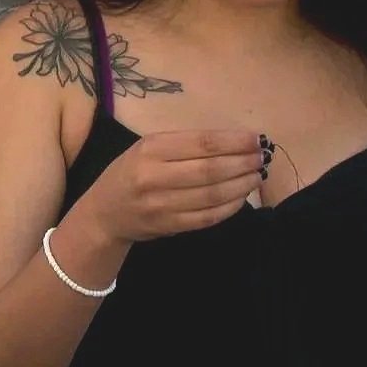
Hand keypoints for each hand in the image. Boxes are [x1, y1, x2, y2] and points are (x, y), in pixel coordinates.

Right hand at [64, 129, 262, 245]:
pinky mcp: (169, 226)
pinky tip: (242, 197)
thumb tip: (235, 143)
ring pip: (213, 195)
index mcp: (150, 149)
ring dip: (242, 185)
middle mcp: (154, 177)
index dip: (235, 142)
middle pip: (211, 170)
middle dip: (243, 163)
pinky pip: (208, 217)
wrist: (104, 213)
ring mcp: (161, 205)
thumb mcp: (148, 148)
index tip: (257, 139)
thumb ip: (185, 144)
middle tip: (263, 158)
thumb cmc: (130, 172)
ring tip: (257, 175)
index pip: (203, 144)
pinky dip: (230, 207)